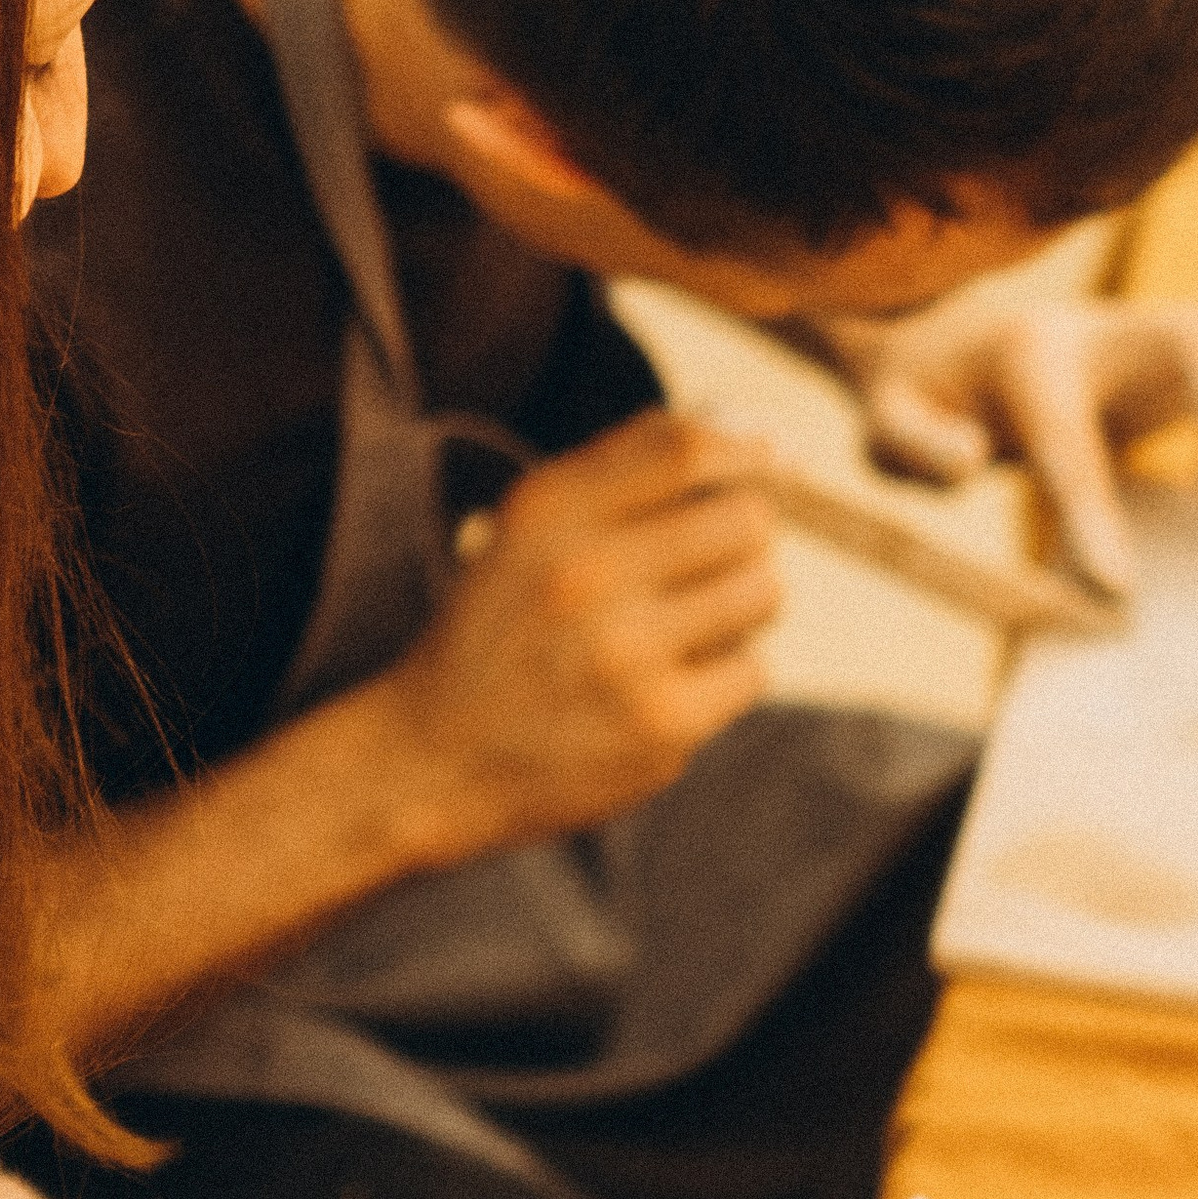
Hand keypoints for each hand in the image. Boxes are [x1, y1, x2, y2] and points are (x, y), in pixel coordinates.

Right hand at [369, 406, 782, 860]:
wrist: (432, 757)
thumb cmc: (500, 629)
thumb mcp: (531, 527)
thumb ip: (629, 467)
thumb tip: (765, 441)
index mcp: (549, 511)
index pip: (687, 449)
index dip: (746, 452)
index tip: (765, 468)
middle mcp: (584, 574)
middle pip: (746, 519)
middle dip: (747, 536)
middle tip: (718, 561)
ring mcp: (625, 655)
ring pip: (762, 592)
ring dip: (744, 604)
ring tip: (695, 622)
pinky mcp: (660, 726)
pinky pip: (752, 670)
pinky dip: (727, 673)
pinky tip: (675, 681)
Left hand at [815, 290, 1197, 596]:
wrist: (946, 337)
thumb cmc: (919, 396)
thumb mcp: (885, 424)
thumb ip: (914, 445)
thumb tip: (974, 461)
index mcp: (1022, 359)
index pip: (1070, 436)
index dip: (1092, 513)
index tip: (1116, 589)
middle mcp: (1098, 329)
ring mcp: (1148, 327)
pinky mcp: (1185, 341)